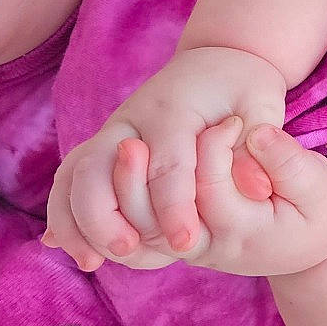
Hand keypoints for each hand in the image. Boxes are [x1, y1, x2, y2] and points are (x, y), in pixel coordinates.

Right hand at [46, 44, 326, 273]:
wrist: (216, 62)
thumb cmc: (244, 90)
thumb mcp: (263, 108)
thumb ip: (257, 148)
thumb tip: (257, 189)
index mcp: (173, 109)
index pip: (167, 165)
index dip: (175, 208)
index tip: (186, 244)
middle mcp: (131, 121)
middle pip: (99, 170)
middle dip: (108, 217)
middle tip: (129, 251)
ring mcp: (111, 134)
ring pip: (75, 177)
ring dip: (78, 221)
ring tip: (89, 262)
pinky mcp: (103, 148)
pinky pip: (69, 181)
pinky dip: (63, 213)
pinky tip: (64, 245)